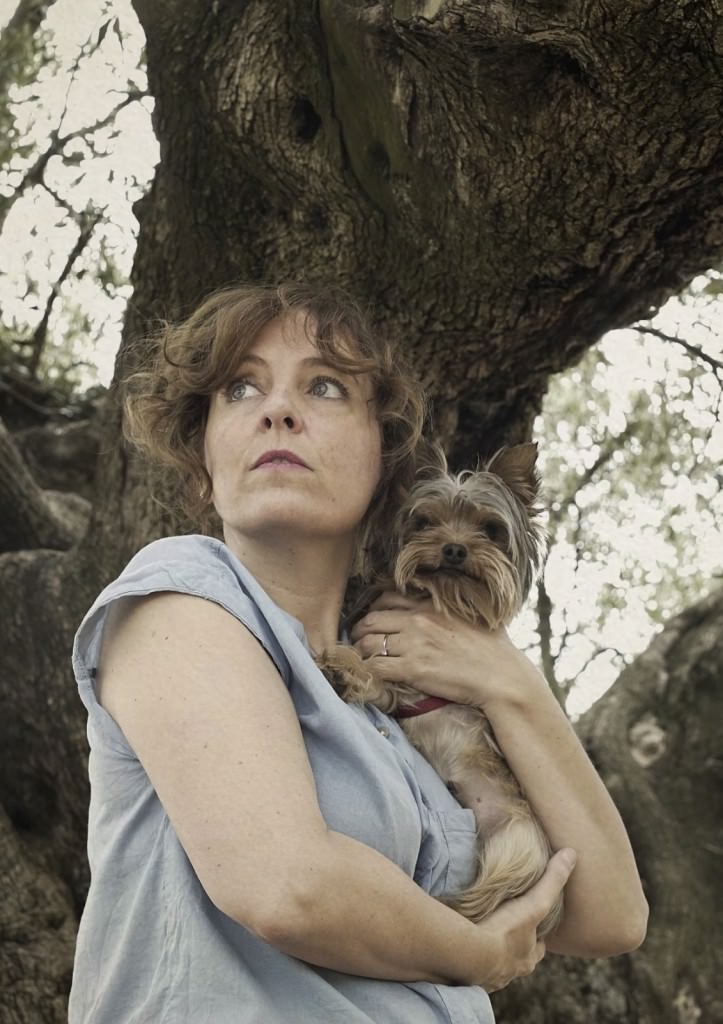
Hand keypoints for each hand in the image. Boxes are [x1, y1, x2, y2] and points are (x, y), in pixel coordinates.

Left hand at [350, 591, 535, 707]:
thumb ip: (453, 605)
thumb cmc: (494, 648)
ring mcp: (413, 644)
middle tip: (357, 640)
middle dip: (359, 630)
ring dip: (360, 651)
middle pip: (371, 620)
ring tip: (360, 658)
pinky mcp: (412, 669)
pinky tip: (367, 674)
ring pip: (368, 643)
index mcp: (431, 604)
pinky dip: (367, 670)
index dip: (373, 609)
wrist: (501, 676)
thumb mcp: (473, 614)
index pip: (387, 598)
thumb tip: (450, 602)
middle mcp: (418, 620)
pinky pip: (376, 667)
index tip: (372, 619)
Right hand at [472, 848, 576, 991]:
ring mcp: (488, 977)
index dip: (537, 936)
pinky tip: (462, 948)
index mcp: (527, 958)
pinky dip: (468, 959)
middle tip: (506, 934)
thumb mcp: (534, 904)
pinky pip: (470, 969)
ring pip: (493, 966)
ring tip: (480, 939)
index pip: (538, 947)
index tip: (534, 926)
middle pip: (516, 960)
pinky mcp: (466, 978)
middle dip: (514, 949)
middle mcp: (510, 972)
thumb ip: (552, 881)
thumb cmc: (506, 931)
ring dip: (490, 955)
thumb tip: (572, 855)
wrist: (470, 956)